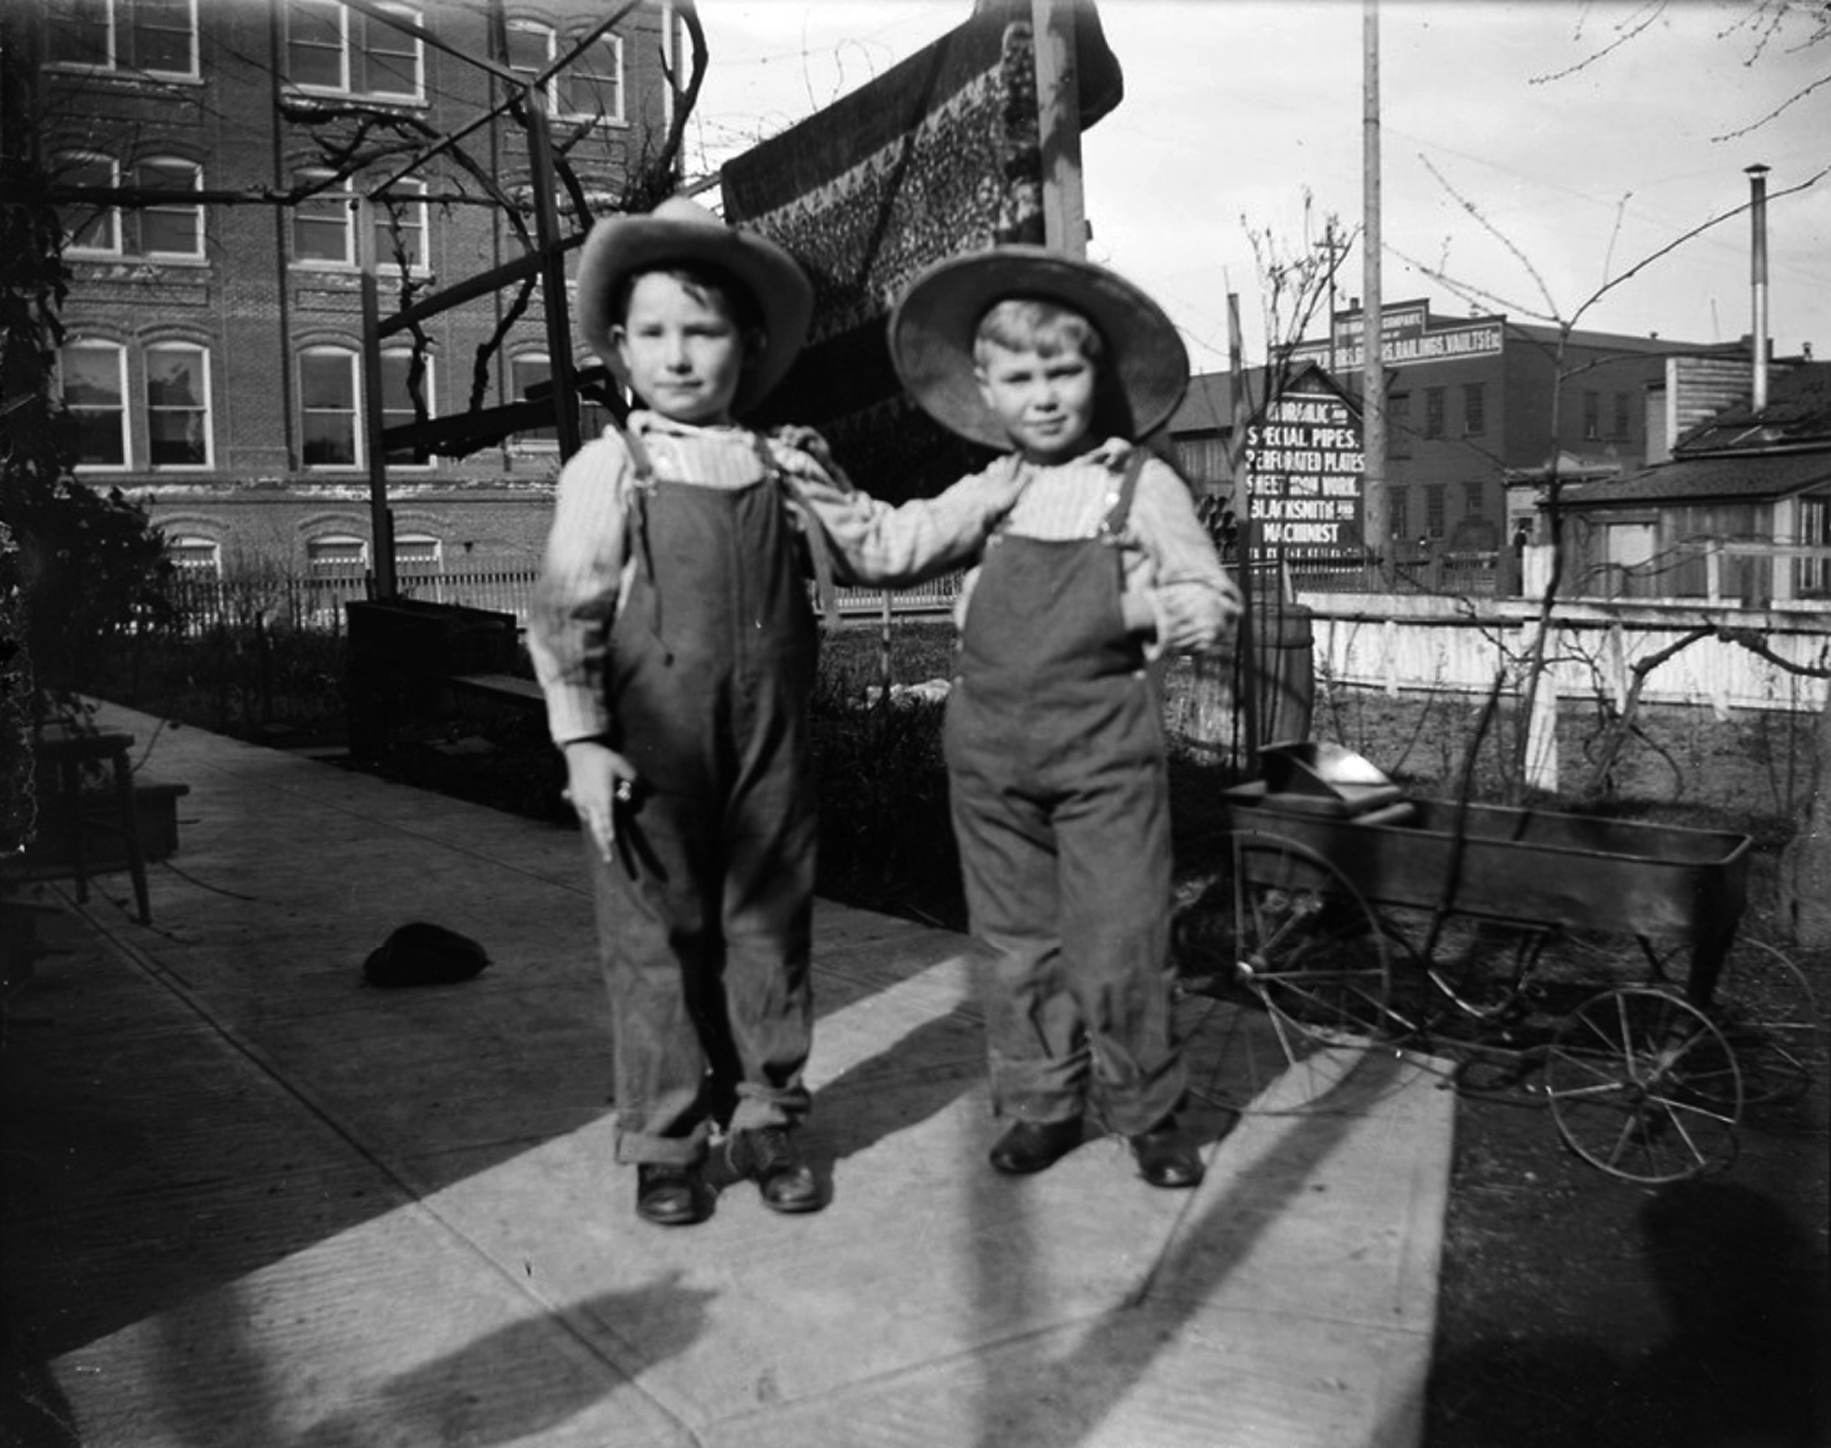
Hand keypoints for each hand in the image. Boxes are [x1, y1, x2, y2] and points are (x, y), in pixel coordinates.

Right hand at [561, 740, 636, 863]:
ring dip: (599, 834)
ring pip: (591, 823)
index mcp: (601, 795)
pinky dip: (593, 822)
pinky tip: (599, 827)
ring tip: (606, 851)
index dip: (608, 830)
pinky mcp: (576, 801)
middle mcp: (589, 802)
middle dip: (603, 845)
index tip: (611, 842)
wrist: (579, 750)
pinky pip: (586, 816)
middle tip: (609, 860)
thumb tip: (650, 793)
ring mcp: (581, 802)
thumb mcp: (623, 766)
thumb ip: (636, 781)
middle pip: (596, 828)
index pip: (606, 816)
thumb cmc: (603, 759)